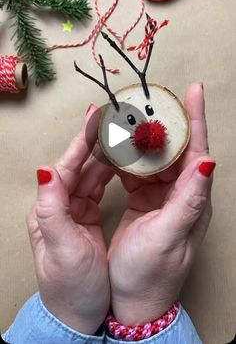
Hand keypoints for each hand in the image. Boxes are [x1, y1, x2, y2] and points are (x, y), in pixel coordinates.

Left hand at [27, 105, 114, 333]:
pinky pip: (100, 184)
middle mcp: (60, 203)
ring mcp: (74, 208)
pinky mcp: (87, 215)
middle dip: (97, 140)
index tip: (96, 117)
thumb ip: (52, 208)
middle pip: (81, 164)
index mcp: (50, 208)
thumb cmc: (69, 287)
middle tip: (116, 119)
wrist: (78, 315)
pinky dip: (112, 170)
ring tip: (124, 133)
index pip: (67, 166)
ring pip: (92, 171)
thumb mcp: (62, 249)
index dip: (82, 140)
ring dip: (107, 152)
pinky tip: (123, 160)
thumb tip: (44, 170)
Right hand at [108, 83, 214, 324]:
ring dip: (139, 140)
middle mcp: (181, 193)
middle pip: (173, 148)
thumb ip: (189, 199)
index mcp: (192, 199)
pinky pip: (136, 171)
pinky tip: (114, 149)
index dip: (194, 118)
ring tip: (125, 120)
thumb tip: (209, 161)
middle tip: (144, 101)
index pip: (196, 149)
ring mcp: (162, 196)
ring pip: (152, 157)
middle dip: (160, 123)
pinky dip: (125, 158)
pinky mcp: (145, 200)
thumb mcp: (169, 236)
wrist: (133, 302)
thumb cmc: (150, 275)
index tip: (193, 89)